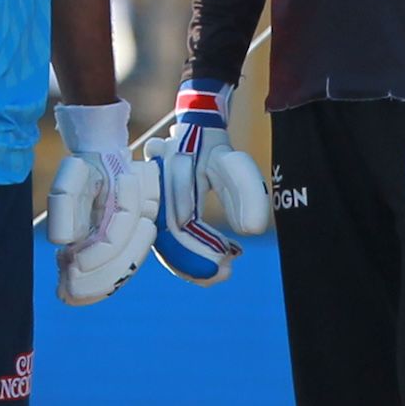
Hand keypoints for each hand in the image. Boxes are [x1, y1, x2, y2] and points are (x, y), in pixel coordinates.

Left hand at [47, 100, 158, 304]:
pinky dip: (100, 287)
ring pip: (126, 270)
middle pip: (126, 259)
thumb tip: (63, 240)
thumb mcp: (72, 175)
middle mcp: (140, 218)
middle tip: (65, 288)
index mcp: (129, 198)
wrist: (105, 164)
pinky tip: (77, 295)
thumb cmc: (86, 168)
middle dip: (95, 278)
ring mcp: (138, 233)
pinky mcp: (130, 246)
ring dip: (97, 286)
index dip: (94, 255)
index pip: (117, 237)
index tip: (66, 259)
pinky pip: (122, 272)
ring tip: (67, 293)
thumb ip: (65, 201)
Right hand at [144, 80, 269, 284]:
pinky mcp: (154, 212)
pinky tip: (203, 269)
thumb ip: (246, 190)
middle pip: (170, 238)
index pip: (183, 222)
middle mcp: (155, 191)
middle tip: (225, 273)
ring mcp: (151, 202)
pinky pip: (164, 241)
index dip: (204, 245)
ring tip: (217, 275)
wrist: (192, 130)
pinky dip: (183, 258)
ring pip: (164, 244)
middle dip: (197, 261)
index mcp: (172, 175)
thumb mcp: (233, 163)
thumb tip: (253, 229)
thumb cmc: (214, 147)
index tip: (230, 257)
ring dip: (189, 264)